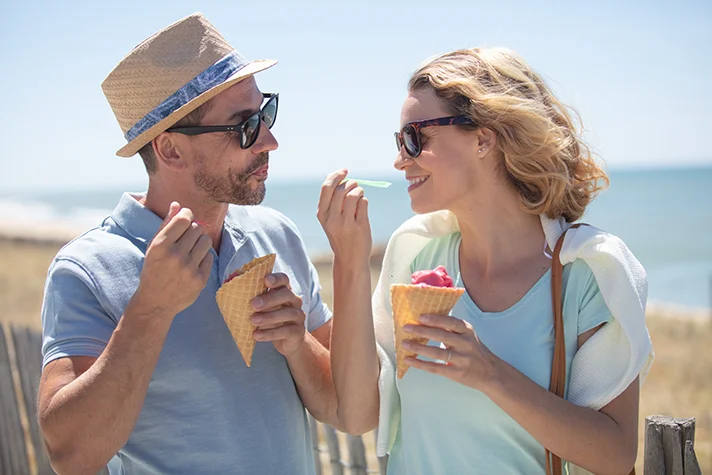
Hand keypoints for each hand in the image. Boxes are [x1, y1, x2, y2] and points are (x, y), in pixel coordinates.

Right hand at [131, 202, 212, 317]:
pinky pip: (209, 257)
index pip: (184, 219)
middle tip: (186, 238)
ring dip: (200, 241)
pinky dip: (203, 257)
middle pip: (197, 228)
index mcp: (161, 245)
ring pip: (206, 240)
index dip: (187, 214)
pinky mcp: (200, 279)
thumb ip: (166, 225)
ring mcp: (189, 268)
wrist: (156, 302)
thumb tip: (177, 205)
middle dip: (193, 230)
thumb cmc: (154, 269)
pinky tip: (192, 263)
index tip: (186, 217)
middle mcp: (176, 256)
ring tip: (191, 249)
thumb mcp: (154, 247)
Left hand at [251, 272, 306, 356]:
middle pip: (286, 294)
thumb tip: (229, 285)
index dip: (276, 278)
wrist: (287, 342)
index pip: (284, 279)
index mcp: (284, 291)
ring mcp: (298, 316)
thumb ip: (251, 298)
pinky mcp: (298, 331)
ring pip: (288, 313)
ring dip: (269, 317)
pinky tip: (257, 335)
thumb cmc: (271, 320)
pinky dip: (270, 334)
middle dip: (269, 299)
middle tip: (253, 304)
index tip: (265, 280)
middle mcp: (294, 301)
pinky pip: (286, 331)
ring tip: (253, 320)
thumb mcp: (262, 309)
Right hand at [317, 169, 371, 262]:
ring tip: (360, 194)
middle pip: (341, 190)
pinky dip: (364, 200)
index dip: (336, 176)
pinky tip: (362, 207)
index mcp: (322, 215)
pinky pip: (363, 204)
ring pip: (353, 195)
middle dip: (351, 183)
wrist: (350, 259)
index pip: (326, 188)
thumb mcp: (330, 219)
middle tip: (355, 186)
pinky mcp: (360, 226)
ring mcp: (346, 223)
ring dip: (359, 190)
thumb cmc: (341, 234)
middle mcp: (332, 219)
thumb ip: (331, 199)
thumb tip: (333, 175)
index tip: (344, 171)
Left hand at [402, 314, 498, 390]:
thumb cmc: (474, 351)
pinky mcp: (457, 373)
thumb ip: (451, 329)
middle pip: (441, 335)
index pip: (450, 322)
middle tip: (406, 327)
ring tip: (404, 344)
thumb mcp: (468, 336)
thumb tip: (425, 321)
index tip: (420, 317)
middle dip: (422, 331)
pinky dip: (421, 364)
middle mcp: (466, 344)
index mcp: (468, 331)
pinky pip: (435, 367)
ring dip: (418, 348)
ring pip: (437, 352)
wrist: (491, 373)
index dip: (435, 319)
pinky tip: (409, 360)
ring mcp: (462, 359)